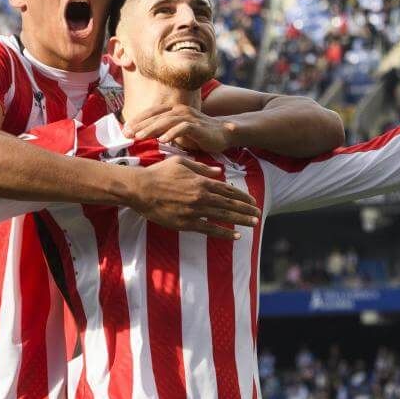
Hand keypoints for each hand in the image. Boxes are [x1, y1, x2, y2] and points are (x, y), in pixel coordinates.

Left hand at [123, 104, 236, 154]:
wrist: (223, 133)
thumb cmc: (198, 134)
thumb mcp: (178, 133)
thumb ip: (164, 132)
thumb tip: (145, 137)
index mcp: (173, 110)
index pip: (151, 113)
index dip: (137, 120)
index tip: (124, 129)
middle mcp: (179, 110)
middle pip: (155, 116)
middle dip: (139, 125)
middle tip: (126, 134)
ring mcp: (188, 116)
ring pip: (166, 121)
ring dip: (152, 129)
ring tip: (140, 137)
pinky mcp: (197, 125)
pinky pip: (182, 128)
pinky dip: (172, 133)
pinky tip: (162, 140)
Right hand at [125, 155, 261, 239]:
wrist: (141, 189)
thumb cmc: (159, 173)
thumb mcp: (181, 163)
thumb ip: (202, 168)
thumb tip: (219, 172)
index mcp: (201, 182)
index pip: (228, 190)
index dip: (243, 196)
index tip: (253, 201)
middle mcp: (201, 197)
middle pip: (230, 204)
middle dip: (247, 210)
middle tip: (259, 214)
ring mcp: (195, 211)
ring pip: (224, 217)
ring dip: (241, 221)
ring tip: (253, 223)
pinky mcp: (186, 223)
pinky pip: (209, 229)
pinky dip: (224, 233)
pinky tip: (236, 235)